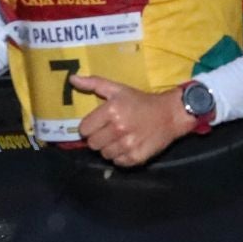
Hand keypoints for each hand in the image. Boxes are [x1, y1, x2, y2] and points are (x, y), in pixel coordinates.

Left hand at [69, 74, 193, 166]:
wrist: (171, 114)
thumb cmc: (141, 101)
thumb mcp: (118, 89)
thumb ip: (94, 84)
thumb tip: (72, 78)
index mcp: (111, 110)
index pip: (84, 129)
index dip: (89, 127)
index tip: (98, 124)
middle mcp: (118, 129)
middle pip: (92, 144)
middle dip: (98, 138)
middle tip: (109, 131)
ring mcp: (128, 145)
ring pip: (104, 155)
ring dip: (109, 148)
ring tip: (120, 139)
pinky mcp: (136, 157)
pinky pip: (117, 162)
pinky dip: (121, 157)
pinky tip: (128, 146)